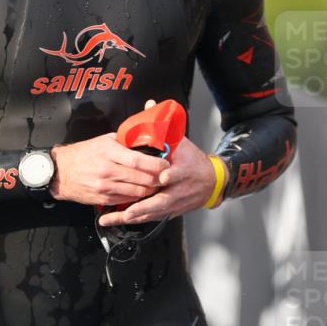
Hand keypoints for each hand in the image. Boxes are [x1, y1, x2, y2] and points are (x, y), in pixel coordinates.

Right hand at [49, 111, 169, 206]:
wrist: (61, 172)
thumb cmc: (83, 154)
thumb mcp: (104, 141)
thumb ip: (125, 142)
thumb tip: (146, 141)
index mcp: (109, 152)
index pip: (139, 160)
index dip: (156, 164)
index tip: (166, 164)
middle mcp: (108, 170)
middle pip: (142, 179)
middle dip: (158, 179)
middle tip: (166, 176)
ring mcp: (105, 187)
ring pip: (137, 192)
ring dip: (150, 189)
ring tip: (156, 184)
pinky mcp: (103, 199)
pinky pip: (127, 200)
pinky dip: (137, 197)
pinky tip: (141, 191)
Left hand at [96, 99, 228, 225]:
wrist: (211, 182)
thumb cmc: (193, 161)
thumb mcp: (181, 142)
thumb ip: (163, 126)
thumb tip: (149, 104)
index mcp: (184, 170)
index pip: (177, 173)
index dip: (170, 176)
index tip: (163, 177)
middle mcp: (179, 189)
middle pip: (163, 200)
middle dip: (145, 206)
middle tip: (128, 211)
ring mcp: (174, 203)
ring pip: (154, 212)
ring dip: (135, 216)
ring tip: (115, 218)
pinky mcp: (170, 211)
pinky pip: (151, 218)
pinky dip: (136, 219)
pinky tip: (119, 221)